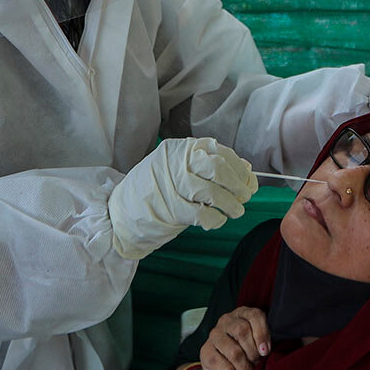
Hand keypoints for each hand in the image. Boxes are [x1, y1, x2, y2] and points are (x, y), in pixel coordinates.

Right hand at [107, 137, 257, 259]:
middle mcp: (176, 162)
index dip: (239, 168)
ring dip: (231, 204)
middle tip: (245, 196)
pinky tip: (217, 220)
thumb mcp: (179, 168)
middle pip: (218, 169)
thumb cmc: (155, 190)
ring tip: (236, 211)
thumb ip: (210, 166)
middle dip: (238, 184)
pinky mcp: (171, 209)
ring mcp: (172, 185)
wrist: (121, 211)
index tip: (248, 181)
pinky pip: (203, 214)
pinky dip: (216, 219)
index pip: (220, 152)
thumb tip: (246, 170)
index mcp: (181, 148)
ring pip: (213, 192)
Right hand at [199, 306, 269, 369]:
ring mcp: (213, 336)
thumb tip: (263, 348)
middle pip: (242, 331)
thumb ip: (263, 343)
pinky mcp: (205, 353)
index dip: (262, 334)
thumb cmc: (244, 359)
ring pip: (235, 353)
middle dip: (253, 353)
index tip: (265, 351)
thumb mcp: (257, 348)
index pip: (254, 315)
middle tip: (253, 363)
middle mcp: (225, 321)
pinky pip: (226, 369)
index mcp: (241, 315)